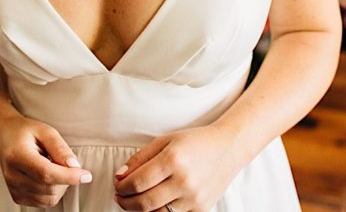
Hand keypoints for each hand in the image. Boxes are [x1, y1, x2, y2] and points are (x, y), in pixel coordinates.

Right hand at [0, 115, 92, 207]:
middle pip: (49, 187)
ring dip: (60, 186)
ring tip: (52, 166)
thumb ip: (60, 148)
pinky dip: (52, 192)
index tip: (86, 175)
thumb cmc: (25, 132)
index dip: (69, 176)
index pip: (46, 173)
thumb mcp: (45, 130)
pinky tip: (46, 176)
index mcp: (17, 156)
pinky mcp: (17, 197)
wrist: (3, 137)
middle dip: (66, 178)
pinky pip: (44, 202)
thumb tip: (75, 166)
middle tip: (63, 160)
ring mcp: (13, 188)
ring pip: (49, 199)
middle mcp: (13, 176)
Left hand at [113, 125, 241, 211]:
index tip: (117, 185)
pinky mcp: (201, 209)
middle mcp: (184, 181)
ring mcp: (194, 198)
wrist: (228, 148)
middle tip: (120, 196)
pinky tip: (153, 204)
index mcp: (173, 160)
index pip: (137, 182)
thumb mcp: (165, 141)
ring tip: (134, 200)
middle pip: (144, 203)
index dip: (122, 187)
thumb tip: (120, 176)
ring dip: (139, 210)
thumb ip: (140, 158)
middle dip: (126, 202)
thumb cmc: (195, 142)